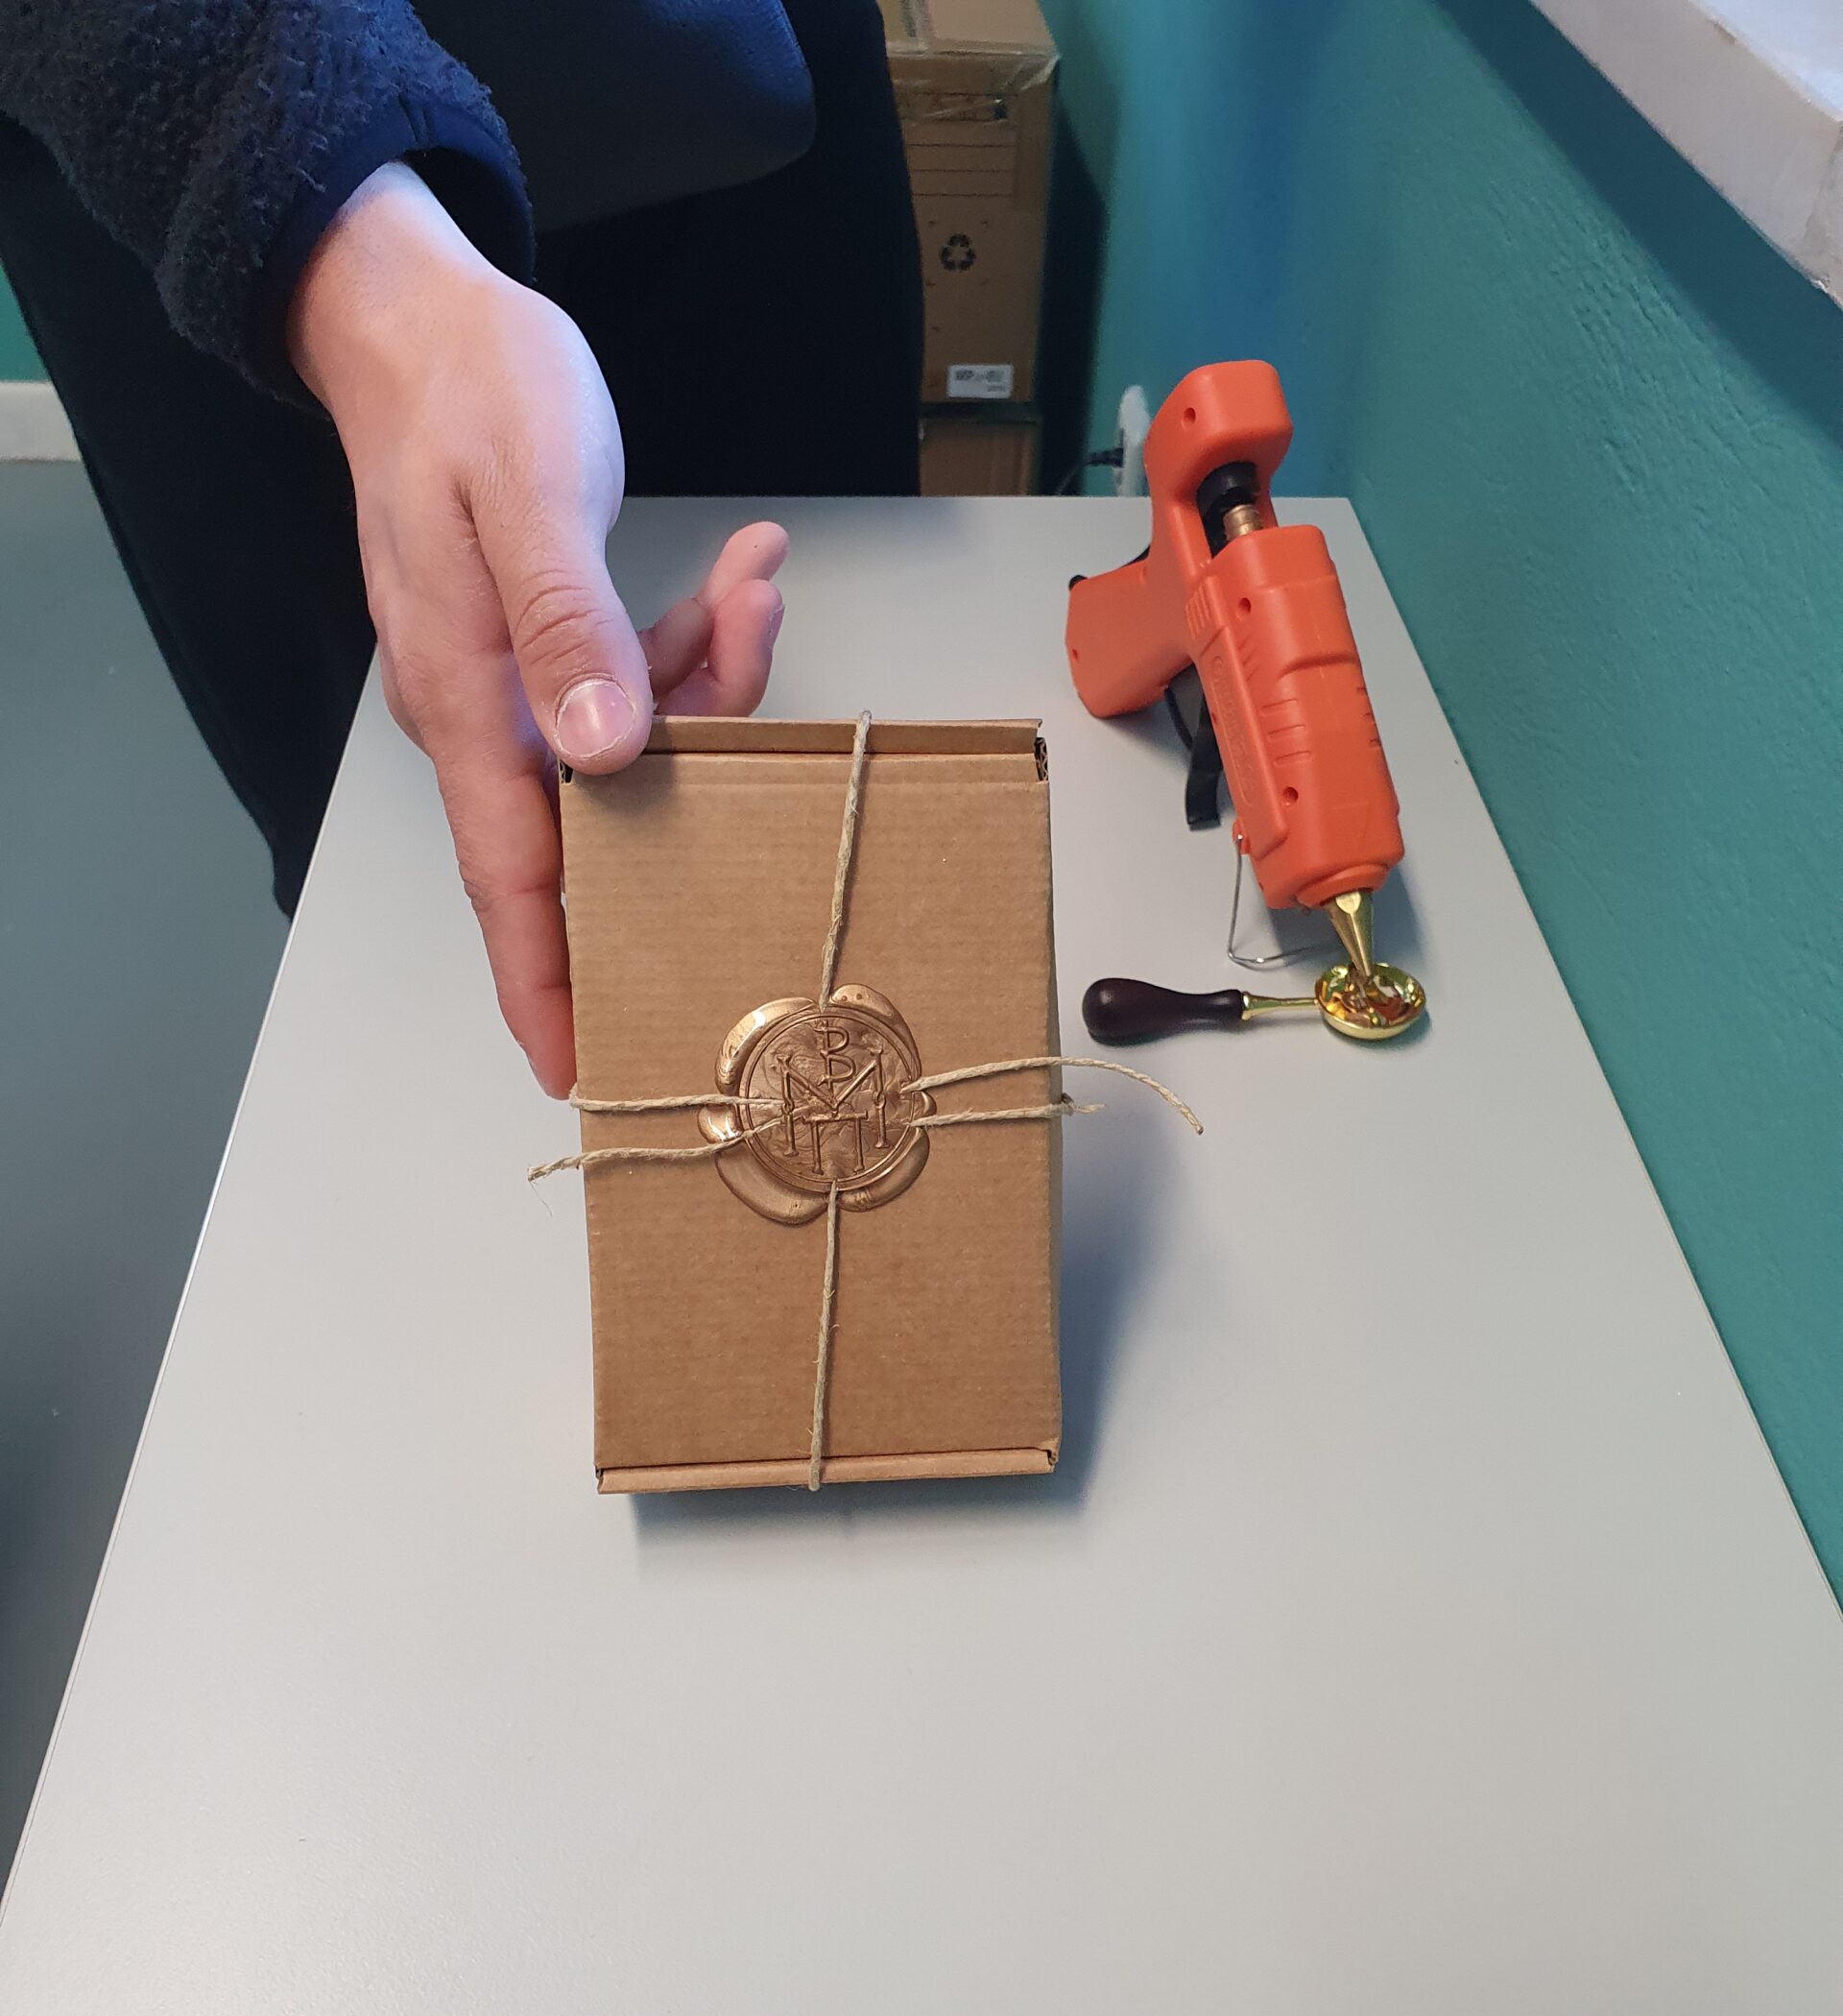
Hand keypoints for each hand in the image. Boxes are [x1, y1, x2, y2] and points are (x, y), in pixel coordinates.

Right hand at [287, 164, 786, 1094]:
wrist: (415, 316)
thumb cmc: (466, 392)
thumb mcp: (525, 495)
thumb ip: (567, 628)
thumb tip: (604, 758)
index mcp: (467, 702)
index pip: (511, 879)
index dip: (550, 983)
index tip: (586, 1070)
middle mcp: (488, 717)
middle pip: (607, 817)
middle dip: (700, 779)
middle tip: (755, 658)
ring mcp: (517, 688)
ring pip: (638, 749)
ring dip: (713, 688)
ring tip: (752, 585)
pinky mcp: (549, 650)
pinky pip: (635, 687)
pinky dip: (693, 648)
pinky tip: (738, 576)